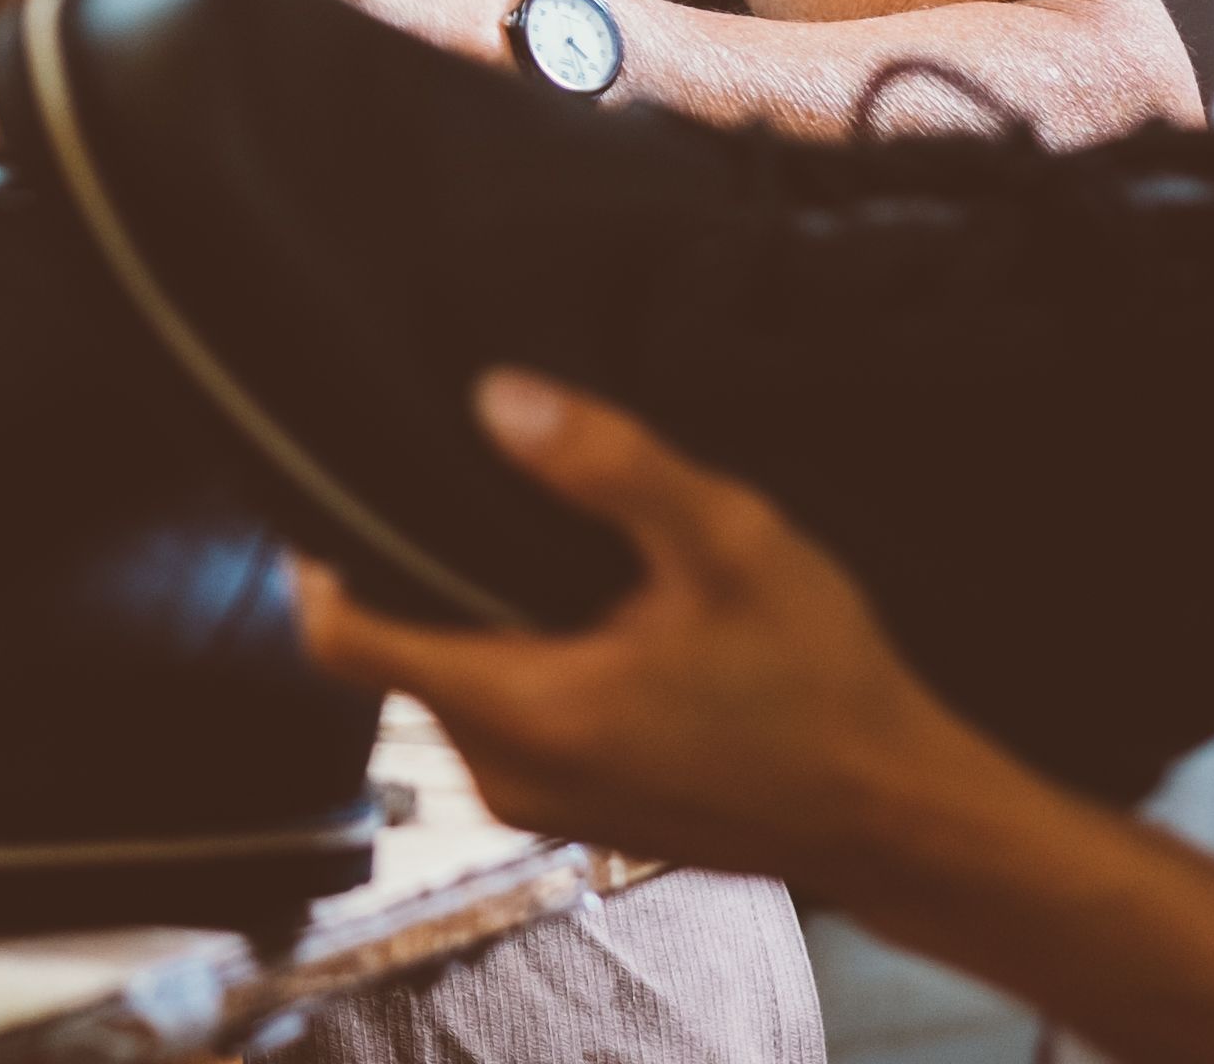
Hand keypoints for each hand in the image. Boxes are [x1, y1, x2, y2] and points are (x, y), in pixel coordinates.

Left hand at [294, 370, 1004, 894]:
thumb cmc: (822, 688)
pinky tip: (585, 618)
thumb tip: (497, 398)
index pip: (346, 640)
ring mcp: (531, 799)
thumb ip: (612, 468)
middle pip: (393, 650)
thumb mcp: (730, 544)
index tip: (327, 493)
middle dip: (415, 569)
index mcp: (527, 708)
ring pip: (447, 680)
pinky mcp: (564, 805)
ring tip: (545, 553)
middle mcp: (506, 770)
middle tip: (470, 496)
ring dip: (473, 613)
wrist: (894, 815)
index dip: (319, 562)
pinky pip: (496, 714)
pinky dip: (515, 657)